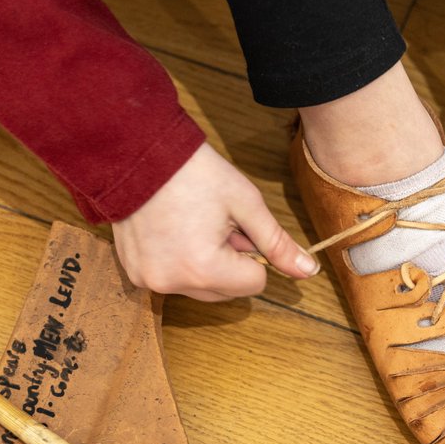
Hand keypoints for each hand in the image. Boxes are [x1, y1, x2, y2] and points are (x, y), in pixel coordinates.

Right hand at [111, 141, 318, 300]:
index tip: (237, 226)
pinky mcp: (134, 274)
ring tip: (192, 225)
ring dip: (205, 265)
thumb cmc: (195, 173)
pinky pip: (173, 279)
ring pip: (200, 287)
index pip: (255, 284)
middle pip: (227, 292)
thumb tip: (310, 271)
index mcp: (203, 269)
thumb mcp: (246, 204)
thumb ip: (278, 243)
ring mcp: (148, 280)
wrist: (138, 151)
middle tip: (215, 223)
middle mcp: (172, 283)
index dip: (254, 253)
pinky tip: (173, 230)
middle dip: (230, 263)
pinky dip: (180, 262)